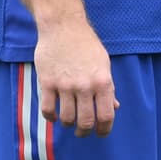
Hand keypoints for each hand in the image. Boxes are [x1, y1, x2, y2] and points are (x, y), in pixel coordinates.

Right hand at [33, 18, 118, 136]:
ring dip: (68, 124)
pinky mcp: (47, 83)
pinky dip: (51, 117)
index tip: (101, 133)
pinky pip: (47, 110)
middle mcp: (85, 85)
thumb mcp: (103, 64)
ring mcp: (65, 85)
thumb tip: (114, 108)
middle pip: (85, 122)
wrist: (63, 26)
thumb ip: (108, 87)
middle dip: (84, 132)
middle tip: (82, 132)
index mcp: (102, 81)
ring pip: (66, 119)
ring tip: (69, 120)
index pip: (106, 115)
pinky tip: (54, 115)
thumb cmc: (86, 45)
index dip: (104, 129)